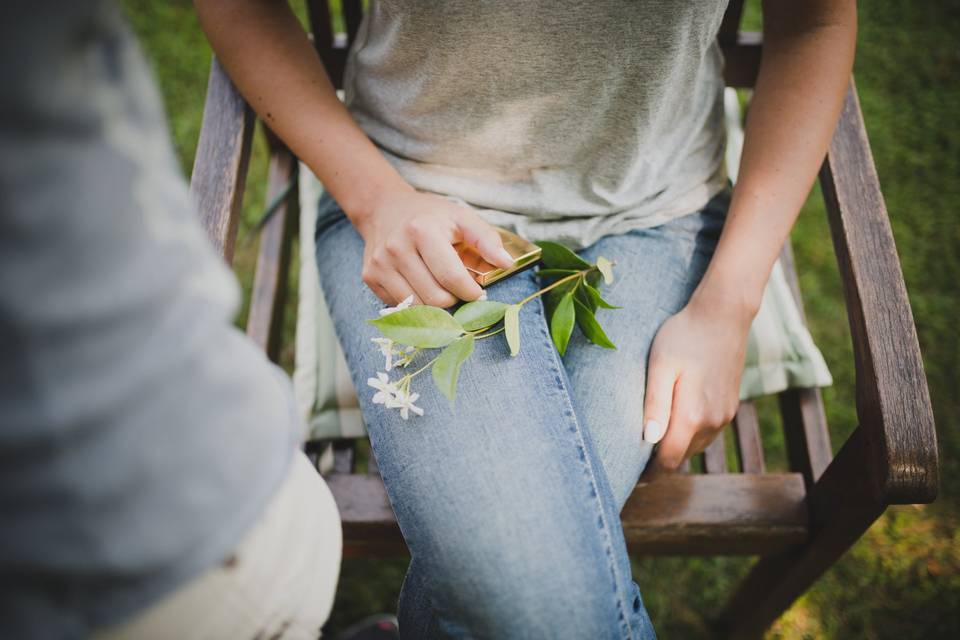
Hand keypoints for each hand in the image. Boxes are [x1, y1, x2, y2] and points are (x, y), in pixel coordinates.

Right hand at [355, 189, 514, 306]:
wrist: (383, 208)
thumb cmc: (429, 215)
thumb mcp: (461, 217)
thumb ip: (486, 239)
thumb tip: (506, 263)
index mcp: (422, 231)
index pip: (451, 278)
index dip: (470, 292)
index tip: (477, 292)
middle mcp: (397, 248)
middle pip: (435, 299)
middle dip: (453, 300)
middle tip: (458, 289)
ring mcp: (380, 265)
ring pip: (417, 308)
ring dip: (435, 306)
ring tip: (441, 288)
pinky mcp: (370, 277)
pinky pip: (400, 306)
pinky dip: (416, 303)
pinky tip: (420, 285)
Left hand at [641, 291, 753, 470]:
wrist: (723, 314)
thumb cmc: (684, 335)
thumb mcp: (661, 366)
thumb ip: (656, 404)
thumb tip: (648, 440)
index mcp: (693, 416)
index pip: (668, 460)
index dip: (648, 473)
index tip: (628, 475)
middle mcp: (713, 422)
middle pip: (681, 456)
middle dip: (659, 462)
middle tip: (632, 458)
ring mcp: (725, 415)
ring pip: (695, 446)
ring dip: (675, 447)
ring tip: (650, 442)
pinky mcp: (730, 406)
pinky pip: (707, 432)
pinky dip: (689, 434)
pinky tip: (674, 422)